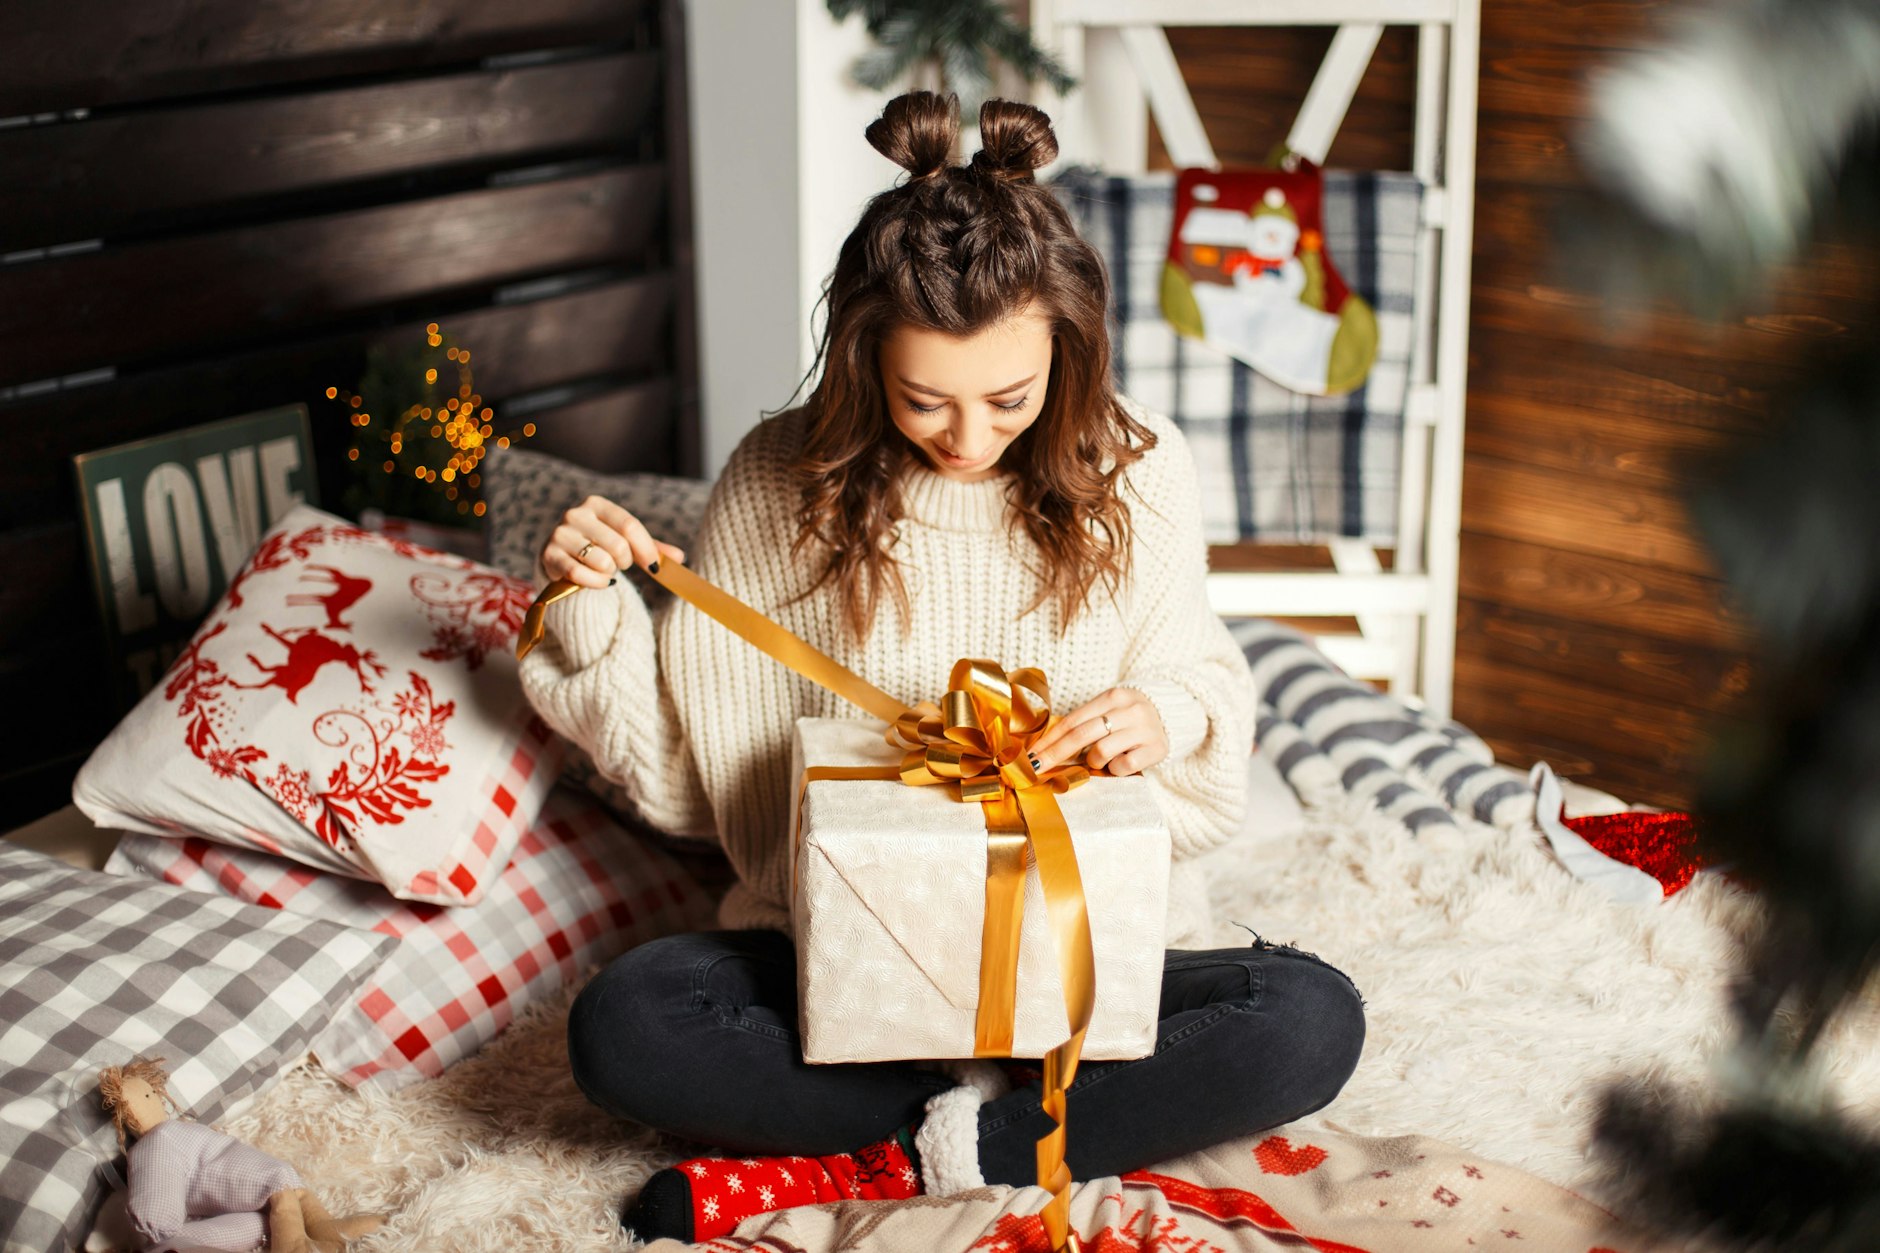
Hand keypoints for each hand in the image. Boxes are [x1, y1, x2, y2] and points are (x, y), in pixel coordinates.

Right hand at [539, 495, 687, 588]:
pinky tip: (597, 581)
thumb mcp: (626, 543)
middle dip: (625, 562)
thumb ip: (651, 549)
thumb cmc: (600, 548)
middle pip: (618, 545)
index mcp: (597, 504)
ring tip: (604, 569)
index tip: (655, 567)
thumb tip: (679, 557)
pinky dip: (596, 583)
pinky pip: (581, 575)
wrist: (562, 561)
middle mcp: (576, 514)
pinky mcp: (549, 555)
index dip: (646, 549)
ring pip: (602, 561)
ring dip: (609, 573)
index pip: (630, 525)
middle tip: (619, 565)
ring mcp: (560, 534)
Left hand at [1027, 687, 1167, 777]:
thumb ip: (1083, 724)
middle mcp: (1129, 710)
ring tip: (1100, 759)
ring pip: (1101, 751)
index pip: (1073, 720)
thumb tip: (1045, 748)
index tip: (1030, 755)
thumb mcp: (1108, 711)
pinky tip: (1119, 763)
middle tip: (1037, 769)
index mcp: (1112, 697)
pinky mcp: (1156, 748)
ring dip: (1092, 761)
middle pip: (1081, 735)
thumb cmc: (1128, 719)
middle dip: (1055, 754)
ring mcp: (1144, 729)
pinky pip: (1123, 766)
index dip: (1049, 740)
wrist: (1172, 716)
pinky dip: (1115, 769)